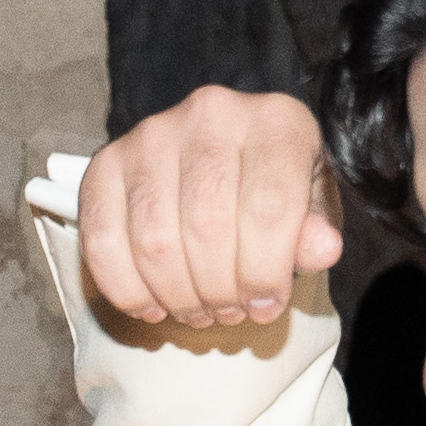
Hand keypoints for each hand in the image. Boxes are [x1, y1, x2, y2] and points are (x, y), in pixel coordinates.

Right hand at [75, 83, 342, 335]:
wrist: (226, 160)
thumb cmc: (273, 191)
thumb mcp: (310, 209)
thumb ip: (315, 231)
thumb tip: (323, 248)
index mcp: (276, 121)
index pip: (267, 207)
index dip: (265, 273)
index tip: (267, 307)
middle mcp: (210, 112)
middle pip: (207, 225)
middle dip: (219, 290)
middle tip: (230, 312)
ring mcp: (151, 135)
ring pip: (155, 239)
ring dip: (176, 295)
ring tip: (197, 309)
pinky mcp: (106, 162)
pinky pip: (103, 240)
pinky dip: (126, 288)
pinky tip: (152, 303)